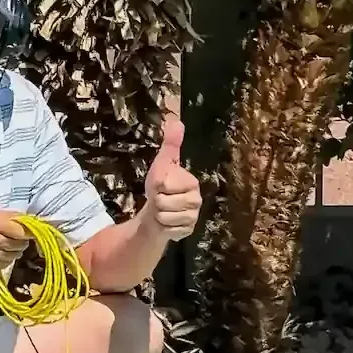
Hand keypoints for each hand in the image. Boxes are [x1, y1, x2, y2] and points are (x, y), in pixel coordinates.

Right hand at [0, 210, 29, 273]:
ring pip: (16, 255)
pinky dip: (6, 258)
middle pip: (21, 243)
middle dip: (21, 240)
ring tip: (4, 245)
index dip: (27, 231)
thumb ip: (10, 218)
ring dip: (14, 250)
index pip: (22, 230)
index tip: (27, 230)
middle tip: (14, 237)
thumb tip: (31, 222)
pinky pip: (8, 263)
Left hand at [143, 115, 201, 240]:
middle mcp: (196, 200)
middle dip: (156, 202)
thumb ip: (170, 145)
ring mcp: (193, 217)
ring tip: (163, 210)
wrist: (158, 211)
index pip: (164, 184)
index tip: (160, 186)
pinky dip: (163, 227)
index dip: (156, 186)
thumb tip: (176, 121)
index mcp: (192, 182)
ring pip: (165, 217)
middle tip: (161, 200)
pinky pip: (168, 230)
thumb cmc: (160, 186)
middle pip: (163, 202)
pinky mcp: (188, 231)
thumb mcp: (162, 164)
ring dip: (158, 215)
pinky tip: (167, 223)